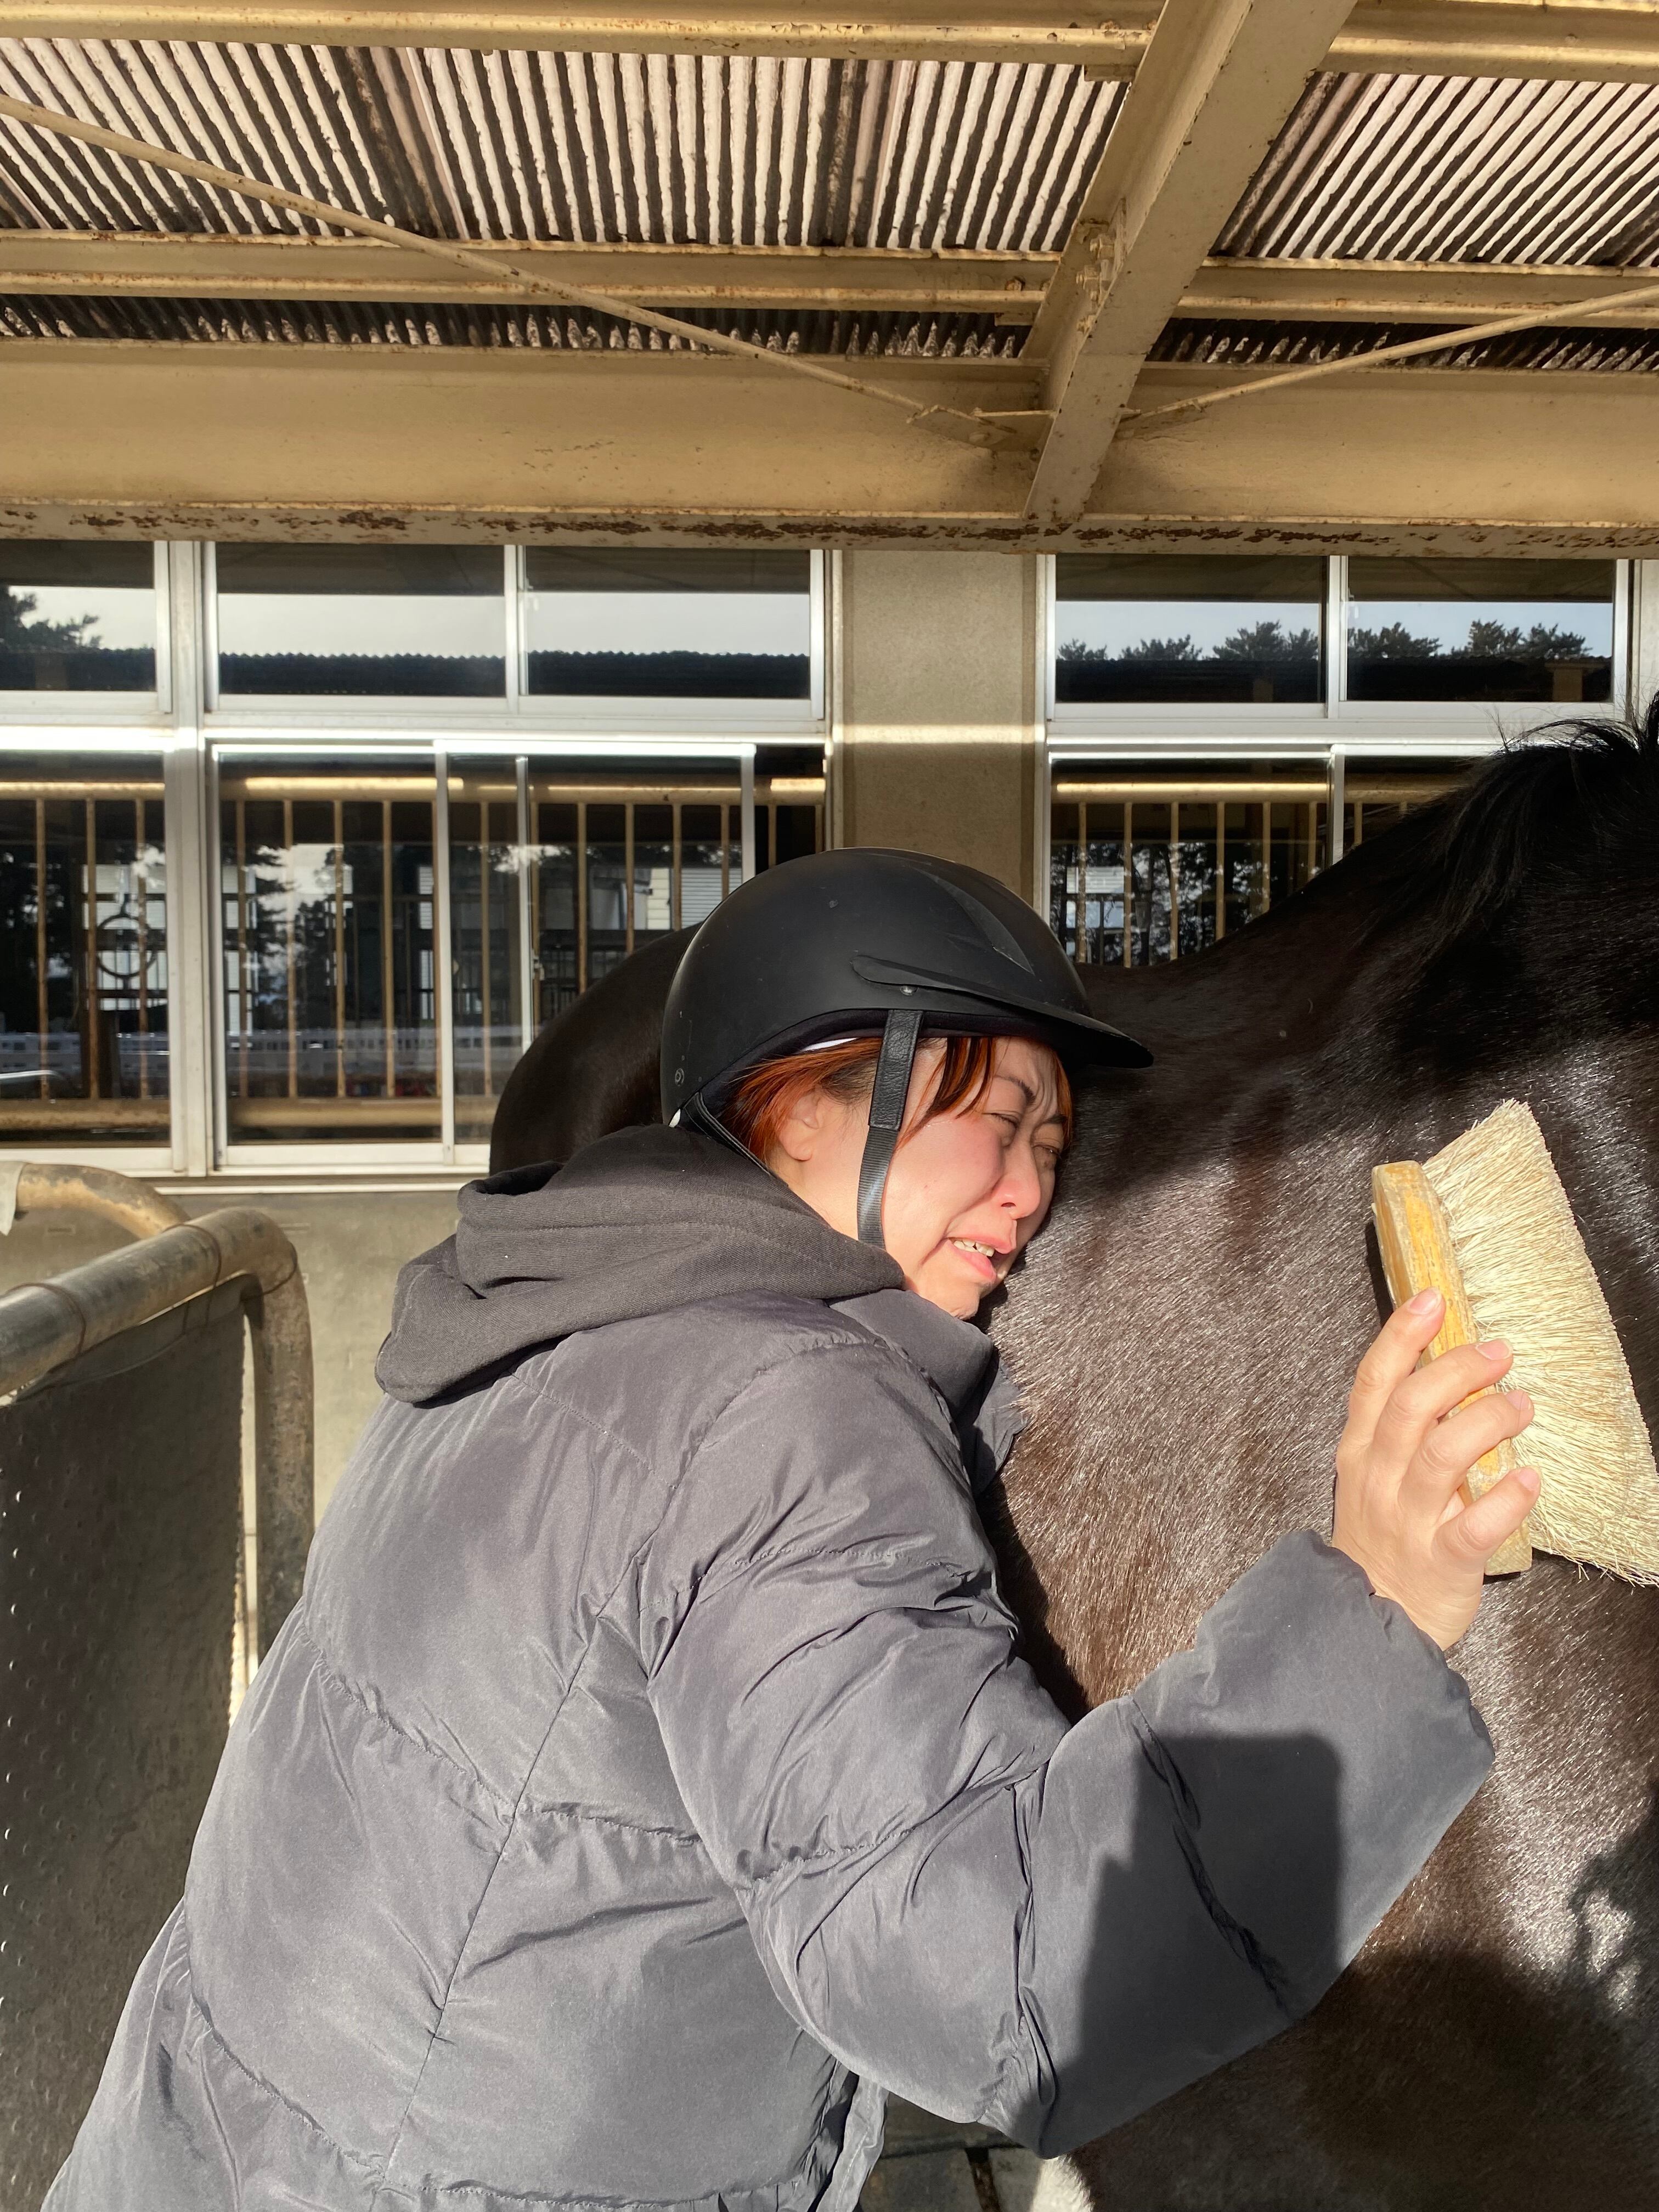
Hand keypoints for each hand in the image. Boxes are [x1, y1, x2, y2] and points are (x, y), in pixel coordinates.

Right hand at [1332, 1288, 1538, 1648]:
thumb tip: (1446, 1372)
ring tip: (1522, 1405)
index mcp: (1361, 1453)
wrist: (1370, 1616)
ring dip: (1487, 1421)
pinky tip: (1529, 1479)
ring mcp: (1407, 1520)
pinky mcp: (1442, 1560)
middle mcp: (1379, 1479)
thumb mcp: (1372, 1475)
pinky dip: (1505, 1500)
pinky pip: (1473, 1526)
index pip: (1374, 1383)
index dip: (1401, 1337)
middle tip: (1499, 1353)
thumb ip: (1400, 1428)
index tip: (1431, 1300)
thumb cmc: (1382, 1538)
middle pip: (1411, 1409)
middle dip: (1457, 1371)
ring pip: (1442, 1457)